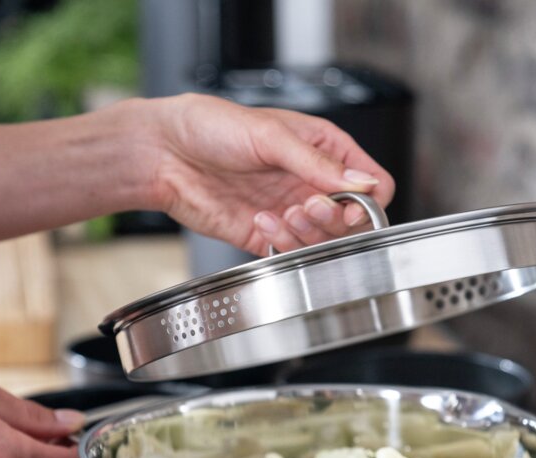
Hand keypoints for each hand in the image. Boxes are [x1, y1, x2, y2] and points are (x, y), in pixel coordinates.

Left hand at [147, 94, 395, 254]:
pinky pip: (289, 252)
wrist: (164, 153)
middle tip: (305, 206)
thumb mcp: (270, 135)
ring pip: (322, 241)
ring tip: (281, 214)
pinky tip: (260, 221)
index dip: (367, 200)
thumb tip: (362, 185)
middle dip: (333, 218)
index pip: (372, 182)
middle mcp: (308, 182)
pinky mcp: (264, 234)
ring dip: (306, 233)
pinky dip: (280, 244)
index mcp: (322, 149)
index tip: (350, 205)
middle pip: (351, 220)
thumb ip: (317, 163)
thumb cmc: (211, 126)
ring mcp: (288, 210)